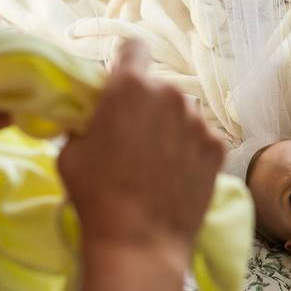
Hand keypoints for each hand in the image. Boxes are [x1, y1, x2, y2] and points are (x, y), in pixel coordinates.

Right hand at [58, 39, 224, 254]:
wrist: (139, 241)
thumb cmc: (95, 195)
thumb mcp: (71, 150)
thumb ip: (86, 118)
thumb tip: (95, 112)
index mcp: (130, 86)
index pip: (134, 48)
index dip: (127, 64)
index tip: (123, 84)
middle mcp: (171, 95)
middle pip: (160, 88)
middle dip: (149, 105)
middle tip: (136, 137)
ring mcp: (199, 122)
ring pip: (184, 113)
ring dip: (173, 126)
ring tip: (159, 161)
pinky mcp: (218, 147)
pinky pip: (202, 137)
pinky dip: (192, 149)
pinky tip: (178, 174)